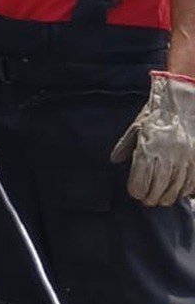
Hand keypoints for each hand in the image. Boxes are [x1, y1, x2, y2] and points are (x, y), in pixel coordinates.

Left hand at [110, 71, 194, 205]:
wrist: (181, 102)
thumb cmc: (156, 115)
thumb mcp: (136, 127)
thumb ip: (125, 145)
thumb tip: (115, 160)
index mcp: (148, 148)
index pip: (140, 179)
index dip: (136, 190)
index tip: (134, 194)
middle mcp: (166, 155)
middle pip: (158, 187)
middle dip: (151, 198)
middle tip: (147, 201)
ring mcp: (184, 158)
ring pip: (176, 187)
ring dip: (168, 197)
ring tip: (162, 200)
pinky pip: (193, 181)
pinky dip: (185, 190)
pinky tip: (179, 193)